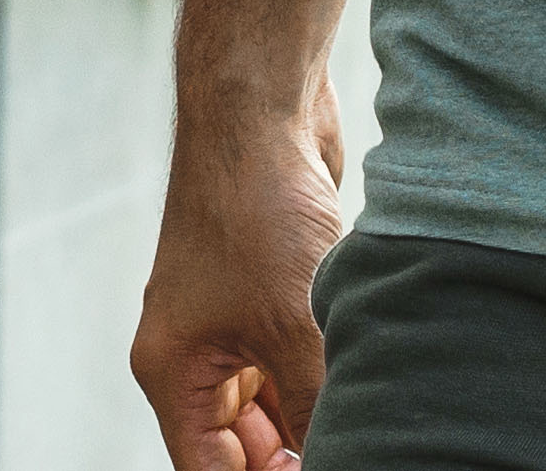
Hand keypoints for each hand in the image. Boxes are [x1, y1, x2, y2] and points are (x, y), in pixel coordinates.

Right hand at [130, 89, 344, 469]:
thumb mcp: (293, 328)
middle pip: (243, 446)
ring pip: (276, 406)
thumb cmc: (256, 210)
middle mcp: (194, 353)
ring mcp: (230, 322)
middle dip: (293, 457)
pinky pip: (295, 362)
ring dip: (315, 419)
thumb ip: (316, 409)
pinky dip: (325, 380)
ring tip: (372, 418)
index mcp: (173, 370)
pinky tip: (368, 383)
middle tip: (363, 449)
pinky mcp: (268, 294)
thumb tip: (344, 453)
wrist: (261, 109)